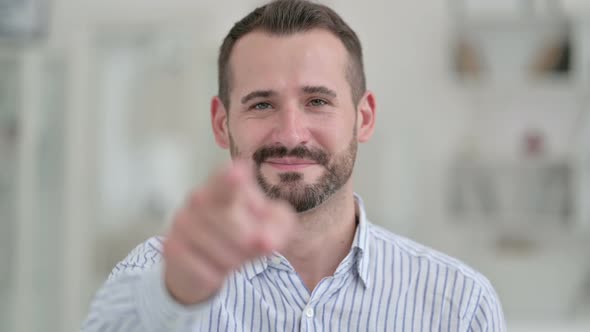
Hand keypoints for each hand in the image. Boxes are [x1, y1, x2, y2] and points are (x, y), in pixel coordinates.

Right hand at [163, 161, 294, 304]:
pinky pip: (204, 270)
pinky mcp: (171, 248)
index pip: (225, 180)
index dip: (230, 180)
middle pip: (230, 221)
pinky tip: (213, 268)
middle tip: (256, 245)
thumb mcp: (271, 226)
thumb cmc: (243, 233)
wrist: (201, 263)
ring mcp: (181, 222)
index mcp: (225, 186)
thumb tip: (266, 242)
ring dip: (235, 259)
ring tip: (234, 257)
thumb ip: (278, 226)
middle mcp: (198, 198)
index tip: (239, 174)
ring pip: (218, 249)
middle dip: (248, 240)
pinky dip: (216, 275)